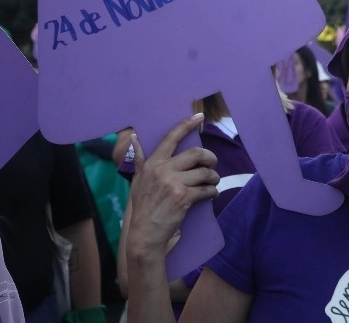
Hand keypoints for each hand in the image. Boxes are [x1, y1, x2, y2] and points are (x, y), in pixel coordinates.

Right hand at [125, 114, 218, 260]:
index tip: (199, 116)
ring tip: (213, 182)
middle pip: (196, 153)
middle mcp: (163, 170)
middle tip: (213, 163)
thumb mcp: (137, 180)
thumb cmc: (142, 206)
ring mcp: (174, 183)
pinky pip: (206, 189)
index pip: (171, 138)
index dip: (186, 125)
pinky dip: (213, 191)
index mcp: (152, 163)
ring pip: (204, 172)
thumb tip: (134, 137)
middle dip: (210, 157)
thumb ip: (139, 159)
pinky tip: (212, 194)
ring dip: (214, 177)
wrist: (145, 233)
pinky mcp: (184, 198)